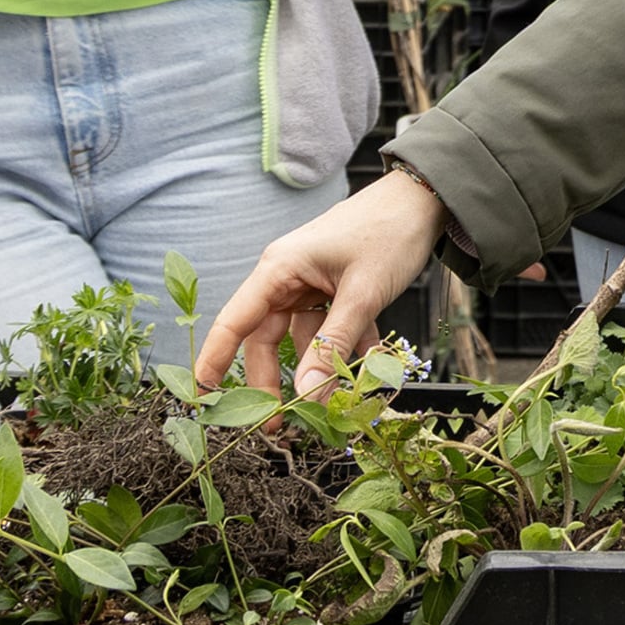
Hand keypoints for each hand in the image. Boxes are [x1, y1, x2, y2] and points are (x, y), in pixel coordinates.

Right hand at [196, 170, 447, 392]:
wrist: (423, 200)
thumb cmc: (388, 233)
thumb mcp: (361, 294)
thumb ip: (333, 345)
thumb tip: (307, 393)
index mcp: (279, 269)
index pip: (234, 321)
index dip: (214, 360)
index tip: (201, 397)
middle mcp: (287, 278)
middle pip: (266, 339)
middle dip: (272, 382)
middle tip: (280, 425)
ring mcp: (311, 284)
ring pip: (301, 339)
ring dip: (318, 369)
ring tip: (336, 404)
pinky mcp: (334, 290)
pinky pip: (330, 330)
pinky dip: (346, 350)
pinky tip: (369, 369)